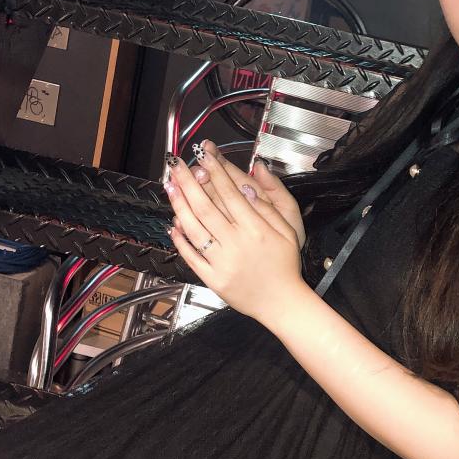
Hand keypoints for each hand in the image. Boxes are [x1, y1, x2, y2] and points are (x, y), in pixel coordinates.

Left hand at [164, 146, 307, 325]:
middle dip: (188, 182)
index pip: (230, 194)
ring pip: (195, 229)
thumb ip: (267, 207)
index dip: (215, 172)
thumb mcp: (288, 231)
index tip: (203, 156)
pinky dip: (180, 241)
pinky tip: (173, 225)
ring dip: (179, 206)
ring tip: (170, 187)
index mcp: (256, 229)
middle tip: (176, 164)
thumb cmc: (285, 265)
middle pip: (206, 207)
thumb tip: (247, 186)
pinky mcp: (213, 279)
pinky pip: (192, 257)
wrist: (281, 303)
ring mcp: (222, 262)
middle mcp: (237, 243)